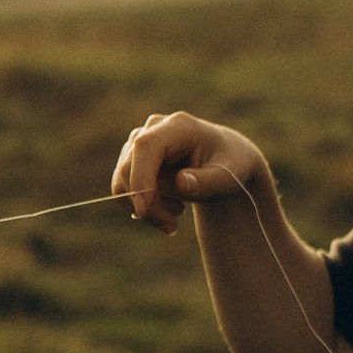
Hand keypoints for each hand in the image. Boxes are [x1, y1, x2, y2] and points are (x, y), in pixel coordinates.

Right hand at [111, 112, 269, 233]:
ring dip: (146, 208)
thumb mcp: (228, 178)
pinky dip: (142, 205)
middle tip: (172, 226)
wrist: (227, 163)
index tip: (144, 210)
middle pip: (129, 168)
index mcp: (179, 126)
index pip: (145, 146)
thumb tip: (181, 183)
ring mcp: (140, 141)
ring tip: (176, 215)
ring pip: (123, 181)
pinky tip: (168, 209)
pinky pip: (124, 187)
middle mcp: (154, 128)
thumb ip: (207, 181)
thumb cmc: (230, 167)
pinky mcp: (133, 157)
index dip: (139, 177)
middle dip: (147, 204)